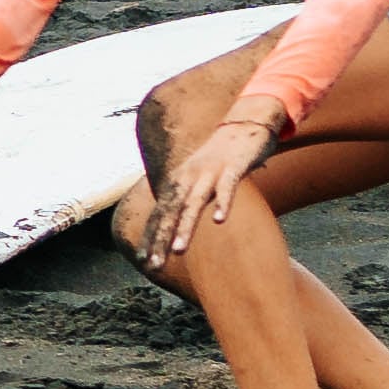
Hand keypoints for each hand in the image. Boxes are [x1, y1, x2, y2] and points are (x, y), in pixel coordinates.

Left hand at [139, 113, 276, 270]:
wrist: (243, 124)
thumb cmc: (219, 158)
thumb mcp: (197, 178)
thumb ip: (186, 199)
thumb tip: (174, 222)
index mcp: (179, 181)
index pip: (160, 212)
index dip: (151, 235)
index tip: (144, 260)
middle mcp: (189, 176)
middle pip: (171, 211)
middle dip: (161, 238)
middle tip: (154, 264)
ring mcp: (210, 171)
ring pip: (194, 202)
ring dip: (186, 227)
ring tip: (179, 250)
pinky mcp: (233, 166)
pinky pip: (227, 187)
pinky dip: (223, 203)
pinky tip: (220, 221)